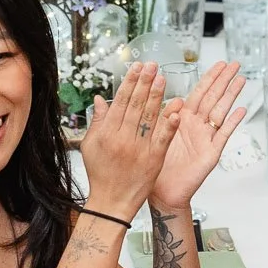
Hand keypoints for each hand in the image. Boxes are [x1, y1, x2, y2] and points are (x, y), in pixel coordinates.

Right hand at [79, 62, 176, 221]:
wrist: (111, 203)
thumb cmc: (100, 174)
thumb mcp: (91, 146)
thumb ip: (97, 121)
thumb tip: (100, 99)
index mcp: (107, 133)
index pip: (120, 101)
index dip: (130, 82)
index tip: (137, 67)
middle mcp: (123, 138)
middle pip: (136, 105)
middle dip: (145, 82)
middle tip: (153, 65)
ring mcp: (139, 149)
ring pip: (149, 117)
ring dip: (157, 96)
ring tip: (163, 78)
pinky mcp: (154, 159)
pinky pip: (163, 138)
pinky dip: (169, 123)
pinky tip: (176, 109)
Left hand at [149, 61, 247, 210]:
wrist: (163, 192)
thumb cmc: (158, 165)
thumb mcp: (157, 134)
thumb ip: (165, 116)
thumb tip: (172, 98)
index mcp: (183, 119)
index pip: (199, 92)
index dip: (210, 77)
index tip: (220, 64)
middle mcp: (197, 126)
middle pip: (213, 97)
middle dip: (224, 80)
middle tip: (235, 64)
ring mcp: (206, 138)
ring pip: (220, 111)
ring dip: (231, 95)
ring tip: (241, 80)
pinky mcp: (211, 152)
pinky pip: (223, 134)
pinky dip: (232, 122)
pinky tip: (241, 110)